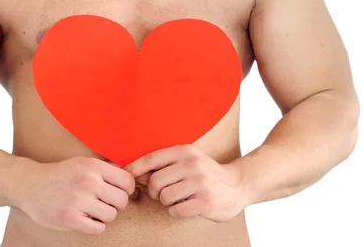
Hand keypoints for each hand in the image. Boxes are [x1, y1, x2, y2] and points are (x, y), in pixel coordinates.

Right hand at [14, 157, 135, 234]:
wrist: (30, 184)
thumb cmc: (61, 175)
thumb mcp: (83, 164)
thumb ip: (106, 170)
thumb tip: (134, 178)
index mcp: (93, 166)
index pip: (127, 181)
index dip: (127, 189)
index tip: (118, 192)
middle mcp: (88, 182)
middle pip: (122, 200)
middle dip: (116, 203)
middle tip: (104, 202)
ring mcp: (78, 201)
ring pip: (111, 215)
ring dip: (105, 215)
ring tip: (92, 210)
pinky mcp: (70, 219)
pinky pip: (98, 228)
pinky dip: (95, 226)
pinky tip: (85, 218)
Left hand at [124, 145, 248, 221]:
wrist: (237, 185)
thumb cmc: (205, 174)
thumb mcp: (186, 162)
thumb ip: (163, 166)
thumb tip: (133, 174)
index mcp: (185, 151)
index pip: (151, 159)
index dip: (134, 169)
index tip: (126, 177)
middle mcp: (192, 164)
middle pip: (155, 181)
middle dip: (155, 191)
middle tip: (165, 193)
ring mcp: (200, 182)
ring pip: (164, 197)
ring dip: (168, 202)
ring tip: (180, 198)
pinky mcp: (206, 201)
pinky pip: (176, 210)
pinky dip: (177, 211)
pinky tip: (187, 206)